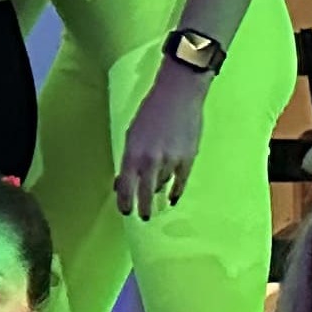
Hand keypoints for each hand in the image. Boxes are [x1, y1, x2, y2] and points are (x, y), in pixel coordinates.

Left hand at [116, 63, 214, 219]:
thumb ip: (129, 158)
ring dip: (157, 192)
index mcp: (132, 153)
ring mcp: (170, 161)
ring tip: (155, 198)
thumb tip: (124, 180)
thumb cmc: (151, 111)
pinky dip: (176, 192)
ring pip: (162, 184)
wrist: (179, 95)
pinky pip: (180, 182)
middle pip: (144, 193)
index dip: (124, 201)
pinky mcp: (188, 158)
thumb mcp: (132, 134)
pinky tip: (172, 199)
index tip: (125, 211)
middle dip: (142, 207)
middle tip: (142, 216)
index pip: (125, 186)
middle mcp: (150, 160)